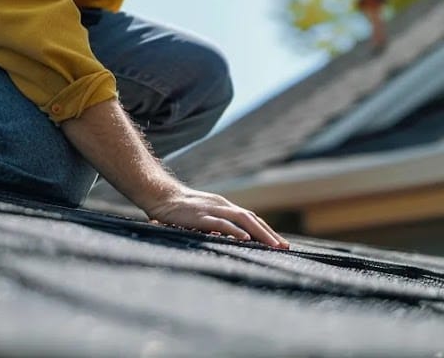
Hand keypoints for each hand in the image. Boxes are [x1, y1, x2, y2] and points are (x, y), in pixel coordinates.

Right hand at [143, 187, 289, 248]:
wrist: (159, 195)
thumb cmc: (178, 210)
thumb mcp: (201, 218)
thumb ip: (215, 227)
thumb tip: (228, 239)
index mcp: (224, 206)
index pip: (250, 219)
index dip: (266, 231)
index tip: (280, 244)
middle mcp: (222, 206)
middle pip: (252, 219)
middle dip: (270, 234)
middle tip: (285, 247)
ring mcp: (212, 209)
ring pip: (242, 220)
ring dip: (260, 233)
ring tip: (273, 246)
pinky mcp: (200, 216)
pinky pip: (221, 223)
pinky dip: (235, 231)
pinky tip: (245, 239)